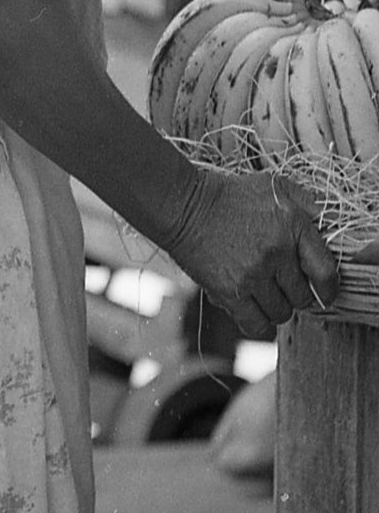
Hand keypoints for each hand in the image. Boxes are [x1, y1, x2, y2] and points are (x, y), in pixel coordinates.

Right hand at [164, 168, 339, 338]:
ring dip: (276, 307)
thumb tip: (326, 226)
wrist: (184, 205)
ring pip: (281, 313)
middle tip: (283, 284)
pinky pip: (256, 325)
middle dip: (296, 294)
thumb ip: (306, 204)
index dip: (328, 288)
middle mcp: (276, 253)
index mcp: (293, 227)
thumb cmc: (229, 196)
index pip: (326, 273)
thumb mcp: (274, 187)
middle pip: (303, 297)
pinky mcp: (230, 292)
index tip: (324, 291)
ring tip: (264, 292)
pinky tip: (254, 310)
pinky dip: (259, 323)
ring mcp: (252, 275)